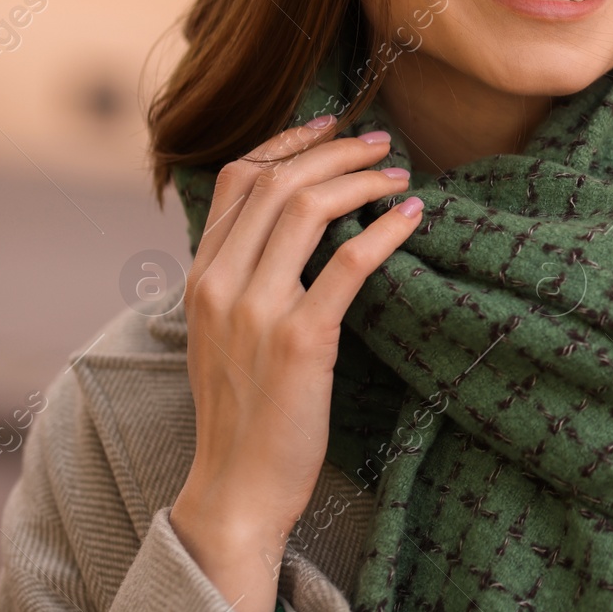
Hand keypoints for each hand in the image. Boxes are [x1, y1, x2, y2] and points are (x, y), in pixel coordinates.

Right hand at [169, 116, 422, 611]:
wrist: (235, 488)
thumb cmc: (242, 413)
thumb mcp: (222, 335)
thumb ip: (242, 279)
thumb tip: (287, 231)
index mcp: (200, 277)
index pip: (237, 179)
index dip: (287, 141)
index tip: (331, 123)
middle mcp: (221, 284)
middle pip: (277, 182)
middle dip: (335, 150)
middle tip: (381, 142)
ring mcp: (258, 311)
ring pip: (307, 209)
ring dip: (360, 180)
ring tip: (399, 175)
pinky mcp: (302, 341)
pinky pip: (347, 265)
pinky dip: (384, 231)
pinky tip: (412, 218)